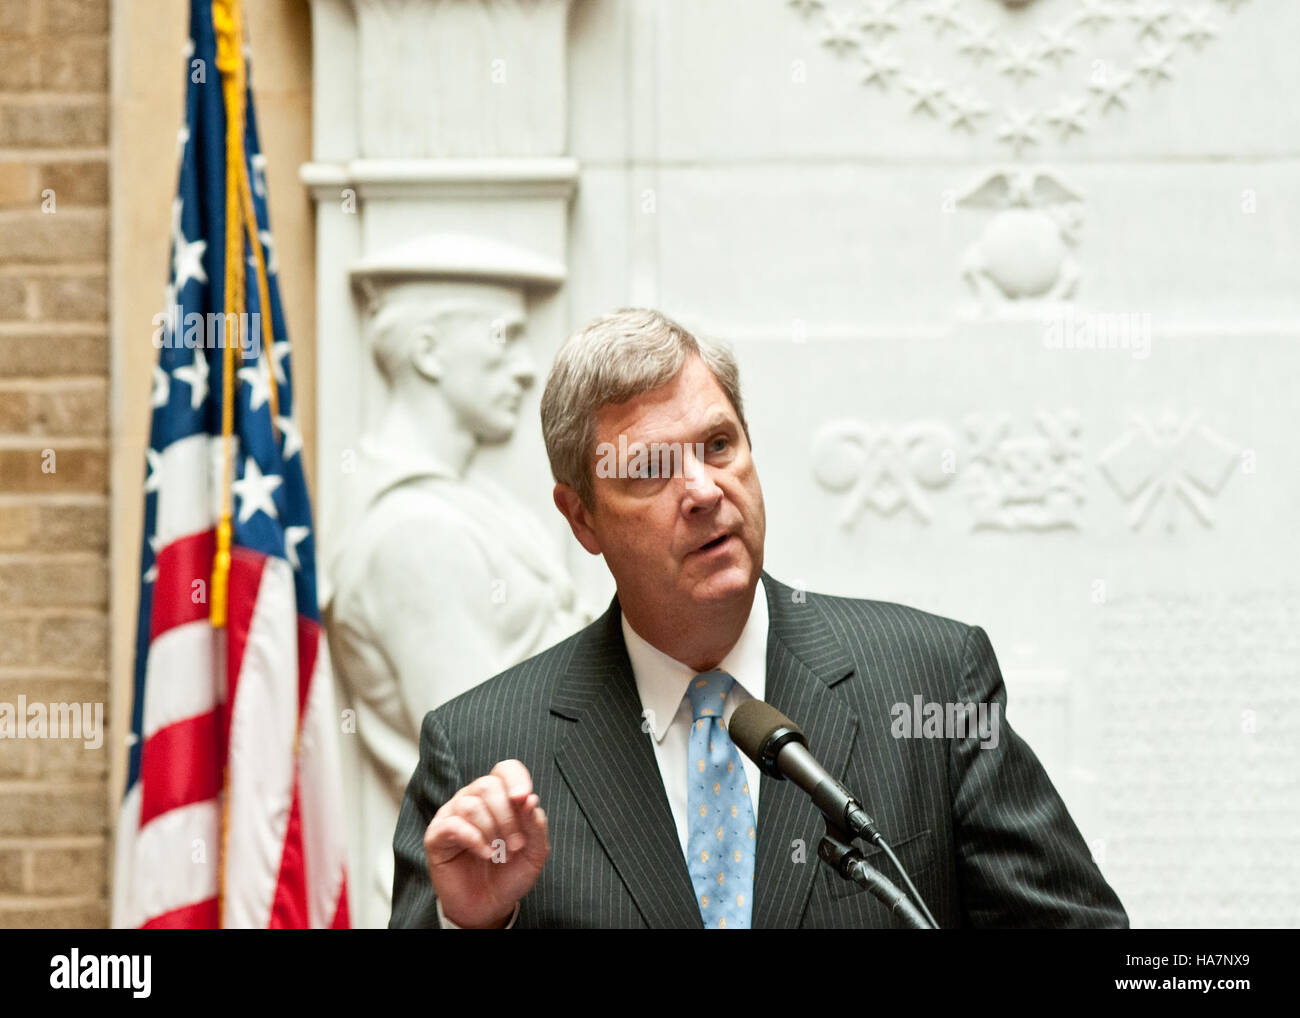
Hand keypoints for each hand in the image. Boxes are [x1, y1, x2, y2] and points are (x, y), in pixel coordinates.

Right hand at [422, 759, 549, 927]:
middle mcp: (473, 799)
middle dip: (507, 817)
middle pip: (488, 786)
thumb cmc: (510, 873)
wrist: (489, 906)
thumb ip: (535, 825)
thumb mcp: (534, 852)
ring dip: (492, 831)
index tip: (525, 799)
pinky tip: (485, 854)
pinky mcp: (436, 835)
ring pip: (471, 805)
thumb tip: (530, 800)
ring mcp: (453, 815)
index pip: (505, 770)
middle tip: (515, 844)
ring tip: (500, 854)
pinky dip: (474, 839)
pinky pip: (453, 825)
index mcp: (499, 797)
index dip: (516, 779)